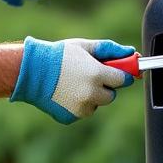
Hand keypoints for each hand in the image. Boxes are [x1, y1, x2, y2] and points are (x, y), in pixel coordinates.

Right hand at [10, 38, 134, 123]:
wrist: (31, 71)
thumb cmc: (58, 55)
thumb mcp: (84, 46)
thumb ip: (110, 49)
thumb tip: (132, 53)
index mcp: (98, 75)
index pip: (123, 80)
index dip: (120, 75)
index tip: (116, 72)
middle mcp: (92, 94)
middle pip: (111, 95)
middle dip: (105, 87)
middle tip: (90, 76)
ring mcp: (81, 107)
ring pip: (96, 104)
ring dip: (91, 96)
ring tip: (73, 84)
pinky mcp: (71, 116)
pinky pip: (82, 111)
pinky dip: (78, 104)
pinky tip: (65, 93)